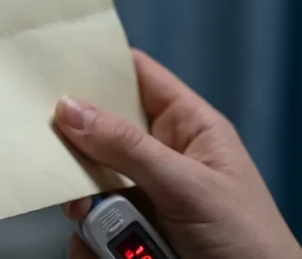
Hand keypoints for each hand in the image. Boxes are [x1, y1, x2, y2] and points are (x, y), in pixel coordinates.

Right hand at [55, 50, 301, 258]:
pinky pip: (88, 227)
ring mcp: (143, 197)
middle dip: (79, 154)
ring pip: (86, 185)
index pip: (137, 77)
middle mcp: (160, 156)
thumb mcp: (189, 187)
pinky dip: (90, 243)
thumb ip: (128, 148)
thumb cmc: (249, 242)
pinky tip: (105, 254)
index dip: (99, 65)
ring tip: (107, 234)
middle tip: (64, 167)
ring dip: (88, 210)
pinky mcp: (129, 235)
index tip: (51, 61)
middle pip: (98, 133)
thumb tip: (69, 108)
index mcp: (187, 127)